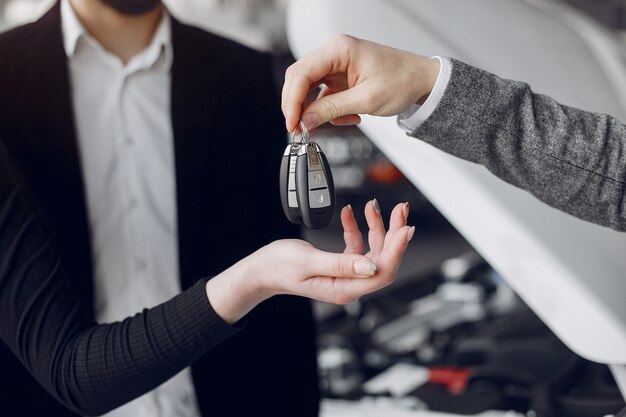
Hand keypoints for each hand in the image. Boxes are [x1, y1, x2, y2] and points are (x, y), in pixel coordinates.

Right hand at [206, 200, 413, 323]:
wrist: (262, 269)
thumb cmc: (279, 267)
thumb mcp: (308, 262)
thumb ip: (341, 264)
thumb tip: (372, 266)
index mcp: (344, 288)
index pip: (382, 271)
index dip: (397, 250)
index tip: (406, 228)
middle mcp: (349, 283)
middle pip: (383, 259)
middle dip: (393, 233)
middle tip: (400, 210)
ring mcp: (346, 274)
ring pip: (373, 250)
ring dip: (376, 227)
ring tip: (374, 205)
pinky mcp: (340, 264)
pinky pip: (356, 245)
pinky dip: (355, 228)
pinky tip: (350, 214)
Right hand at [281, 35, 439, 132]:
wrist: (422, 81)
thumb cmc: (403, 80)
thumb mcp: (366, 100)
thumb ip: (332, 110)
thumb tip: (306, 120)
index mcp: (340, 49)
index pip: (302, 74)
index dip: (292, 101)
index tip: (292, 123)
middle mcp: (335, 53)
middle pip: (300, 79)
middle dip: (298, 106)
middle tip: (299, 128)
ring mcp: (336, 65)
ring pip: (309, 88)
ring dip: (313, 110)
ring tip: (324, 125)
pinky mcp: (340, 77)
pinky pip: (323, 95)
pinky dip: (328, 110)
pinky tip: (346, 117)